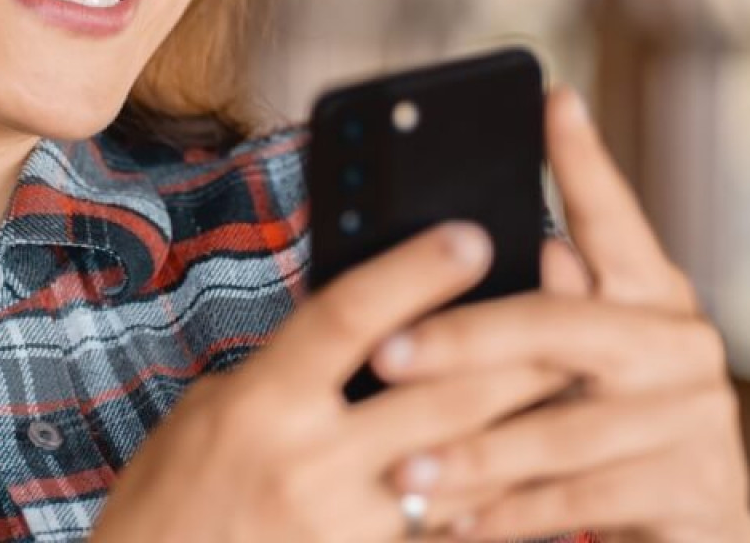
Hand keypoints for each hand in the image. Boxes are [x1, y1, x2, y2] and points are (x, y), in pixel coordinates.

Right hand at [91, 221, 572, 541]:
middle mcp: (308, 462)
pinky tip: (526, 473)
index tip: (471, 235)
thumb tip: (371, 324)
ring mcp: (343, 526)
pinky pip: (448, 531)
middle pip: (439, 395)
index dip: (414, 272)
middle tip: (572, 310)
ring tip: (573, 386)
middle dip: (516, 352)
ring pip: (463, 466)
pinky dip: (491, 499)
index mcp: (262, 402)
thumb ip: (292, 371)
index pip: (349, 316)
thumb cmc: (176, 495)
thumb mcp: (216, 409)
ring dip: (522, 425)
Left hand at [375, 89, 749, 542]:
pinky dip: (506, 515)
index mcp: (654, 296)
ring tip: (401, 470)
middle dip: (463, 341)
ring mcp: (698, 419)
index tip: (550, 98)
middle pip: (559, 327)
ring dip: (470, 454)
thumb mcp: (571, 366)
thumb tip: (457, 248)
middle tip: (385, 354)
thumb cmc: (603, 436)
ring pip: (558, 429)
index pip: (616, 218)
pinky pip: (579, 502)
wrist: (692, 540)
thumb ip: (538, 308)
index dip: (584, 160)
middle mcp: (683, 345)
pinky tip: (450, 523)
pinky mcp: (697, 491)